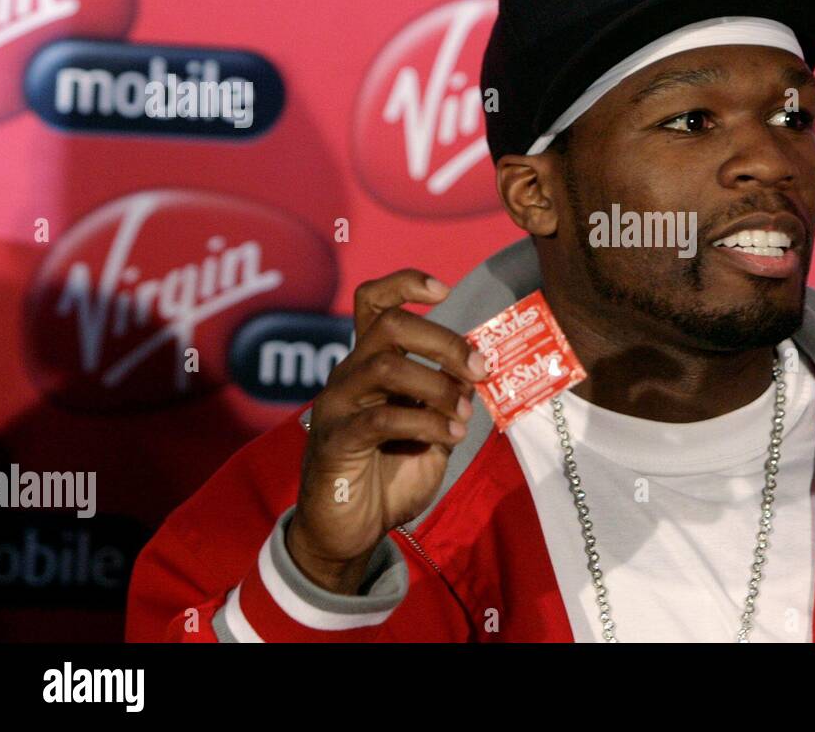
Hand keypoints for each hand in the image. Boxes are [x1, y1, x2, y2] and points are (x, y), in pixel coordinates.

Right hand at [286, 269, 488, 593]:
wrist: (350, 531)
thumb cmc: (389, 475)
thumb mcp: (431, 430)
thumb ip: (449, 397)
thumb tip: (476, 369)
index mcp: (369, 364)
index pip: (373, 301)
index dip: (406, 283)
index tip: (444, 288)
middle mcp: (348, 374)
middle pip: (391, 325)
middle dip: (444, 340)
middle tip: (479, 369)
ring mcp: (337, 405)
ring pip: (388, 365)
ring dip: (438, 387)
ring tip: (461, 416)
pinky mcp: (335, 440)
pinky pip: (383, 418)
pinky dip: (426, 423)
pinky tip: (448, 438)